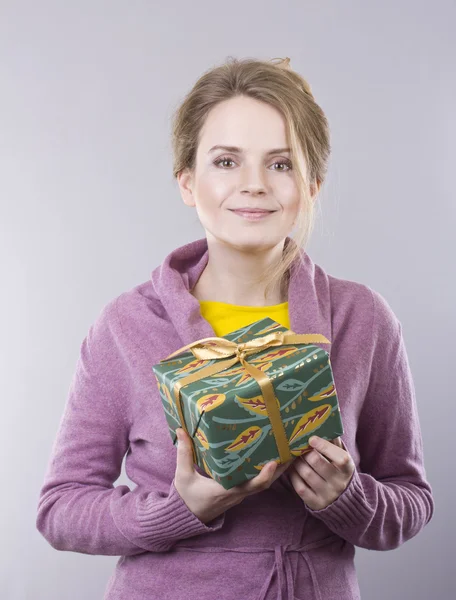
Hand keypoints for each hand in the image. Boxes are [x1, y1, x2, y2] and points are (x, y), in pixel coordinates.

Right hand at [173, 428, 293, 523]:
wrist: (187, 516)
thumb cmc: (186, 497)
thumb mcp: (183, 476)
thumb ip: (184, 453)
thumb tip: (181, 430)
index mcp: (226, 490)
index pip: (251, 486)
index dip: (264, 476)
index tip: (274, 462)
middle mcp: (238, 493)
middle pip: (265, 483)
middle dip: (280, 469)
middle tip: (291, 450)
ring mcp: (240, 493)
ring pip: (264, 482)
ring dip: (277, 469)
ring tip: (288, 449)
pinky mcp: (239, 491)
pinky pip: (257, 482)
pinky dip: (267, 471)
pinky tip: (272, 456)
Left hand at [288, 436, 354, 510]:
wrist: (343, 500)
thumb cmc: (338, 470)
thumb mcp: (341, 456)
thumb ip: (334, 441)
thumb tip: (325, 421)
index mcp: (347, 469)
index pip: (340, 457)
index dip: (325, 447)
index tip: (312, 439)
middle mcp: (339, 483)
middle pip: (317, 462)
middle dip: (305, 452)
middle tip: (298, 446)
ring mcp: (327, 494)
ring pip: (306, 473)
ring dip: (297, 462)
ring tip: (294, 456)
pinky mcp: (315, 503)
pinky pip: (300, 487)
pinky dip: (293, 475)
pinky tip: (293, 469)